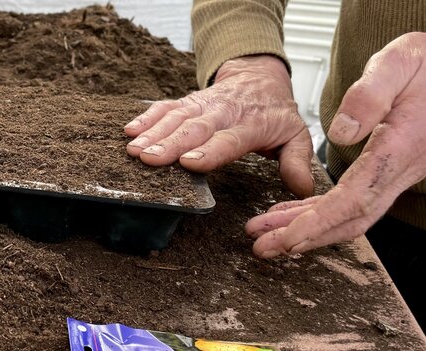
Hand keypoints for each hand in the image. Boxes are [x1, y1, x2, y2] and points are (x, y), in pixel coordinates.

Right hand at [125, 55, 313, 197]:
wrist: (258, 78)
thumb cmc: (274, 113)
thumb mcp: (294, 135)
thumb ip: (296, 161)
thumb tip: (302, 189)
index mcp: (250, 124)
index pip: (228, 139)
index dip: (209, 151)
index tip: (189, 163)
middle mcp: (223, 113)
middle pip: (195, 128)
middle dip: (171, 143)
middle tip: (150, 159)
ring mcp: (202, 105)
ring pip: (176, 118)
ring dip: (154, 134)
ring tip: (134, 150)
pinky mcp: (187, 102)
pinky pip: (165, 107)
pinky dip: (147, 117)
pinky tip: (130, 130)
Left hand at [246, 32, 425, 257]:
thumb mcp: (400, 63)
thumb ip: (370, 94)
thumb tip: (341, 132)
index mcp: (400, 147)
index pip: (355, 199)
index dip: (319, 223)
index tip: (288, 238)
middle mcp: (399, 170)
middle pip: (348, 218)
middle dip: (303, 237)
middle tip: (264, 247)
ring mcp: (393, 175)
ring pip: (346, 215)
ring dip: (305, 229)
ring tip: (266, 235)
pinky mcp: (384, 172)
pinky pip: (348, 202)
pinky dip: (316, 213)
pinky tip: (290, 215)